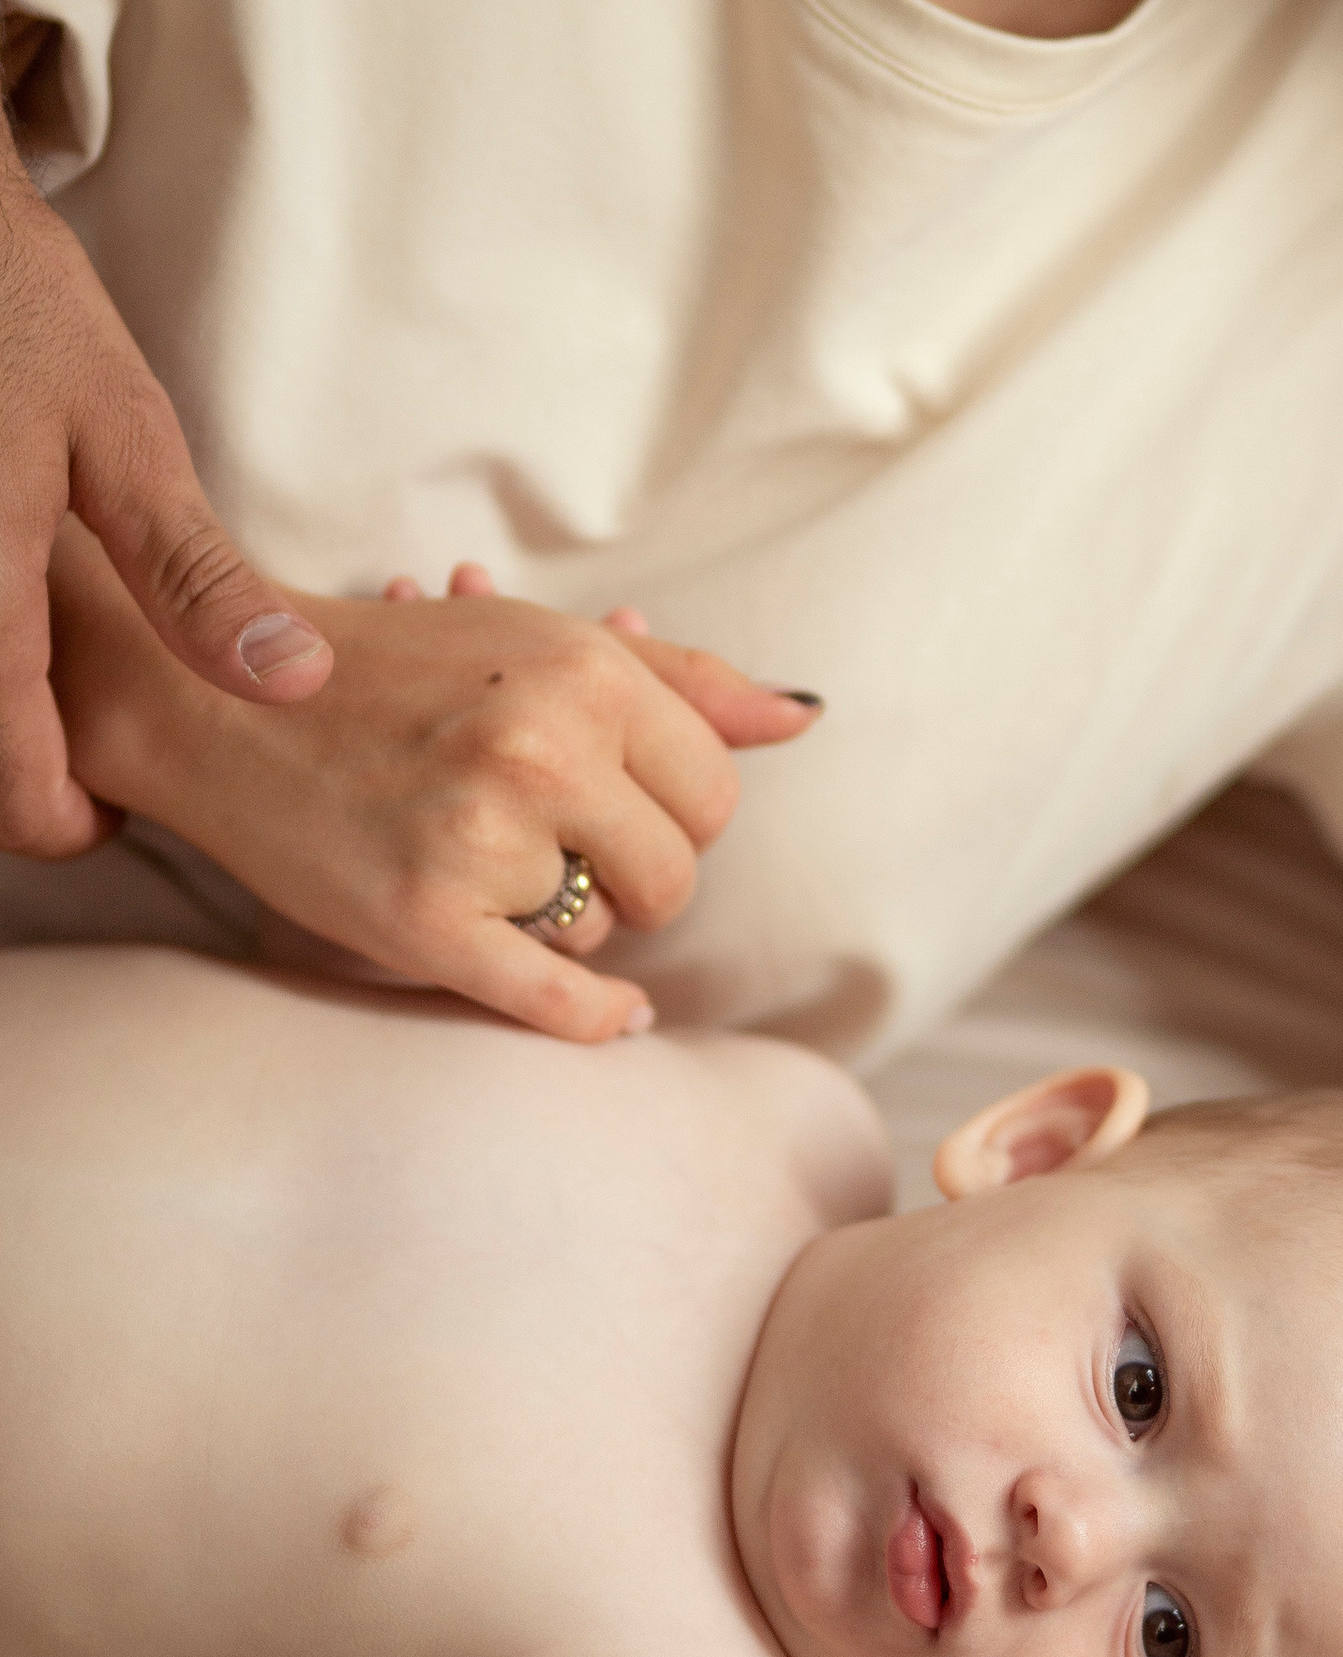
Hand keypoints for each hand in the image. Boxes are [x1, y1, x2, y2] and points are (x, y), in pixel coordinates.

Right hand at [0, 140, 329, 856]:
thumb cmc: (16, 315)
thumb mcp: (124, 438)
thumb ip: (194, 576)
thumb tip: (293, 685)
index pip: (12, 794)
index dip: (69, 824)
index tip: (115, 809)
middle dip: (20, 771)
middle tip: (92, 747)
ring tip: (51, 686)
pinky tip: (9, 611)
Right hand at [64, 547, 820, 1039]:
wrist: (223, 696)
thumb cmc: (401, 666)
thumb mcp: (543, 640)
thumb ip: (683, 682)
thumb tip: (804, 717)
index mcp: (584, 676)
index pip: (715, 795)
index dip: (683, 817)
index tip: (633, 814)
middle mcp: (541, 752)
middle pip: (672, 875)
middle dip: (637, 877)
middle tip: (570, 852)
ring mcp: (480, 842)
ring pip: (602, 932)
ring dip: (570, 918)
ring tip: (498, 869)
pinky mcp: (423, 921)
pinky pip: (554, 1001)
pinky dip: (596, 1016)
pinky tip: (615, 1011)